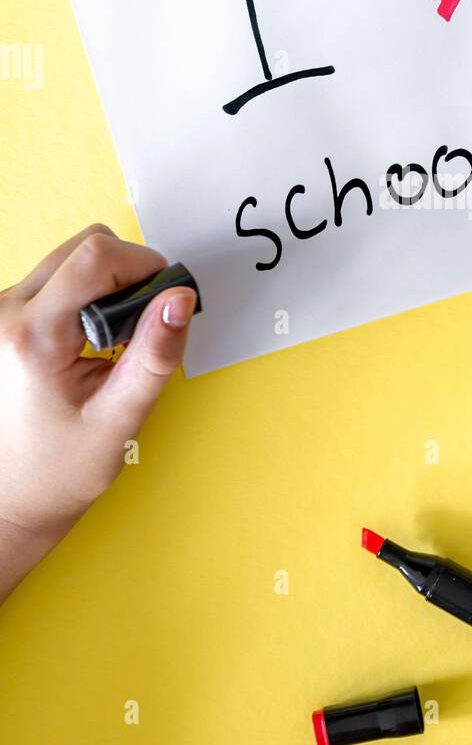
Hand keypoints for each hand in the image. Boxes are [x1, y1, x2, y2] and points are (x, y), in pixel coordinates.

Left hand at [0, 225, 195, 599]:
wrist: (10, 497)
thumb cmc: (59, 469)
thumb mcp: (120, 417)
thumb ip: (155, 354)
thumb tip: (180, 298)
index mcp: (33, 337)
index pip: (95, 258)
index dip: (144, 264)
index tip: (167, 296)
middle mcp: (5, 314)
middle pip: (82, 246)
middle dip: (128, 272)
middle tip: (143, 326)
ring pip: (69, 258)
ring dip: (105, 284)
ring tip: (113, 342)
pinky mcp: (3, 316)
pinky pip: (55, 278)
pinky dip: (85, 294)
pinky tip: (91, 340)